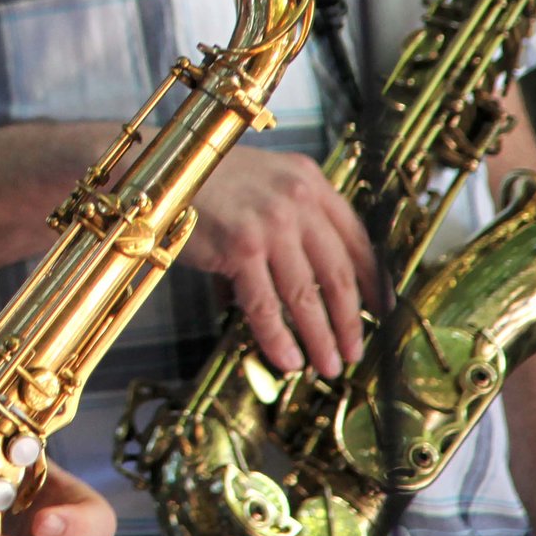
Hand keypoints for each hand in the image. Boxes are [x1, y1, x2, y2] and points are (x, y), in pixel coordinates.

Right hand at [182, 147, 379, 377]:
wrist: (153, 171)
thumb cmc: (199, 178)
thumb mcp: (259, 182)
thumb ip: (287, 220)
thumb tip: (301, 281)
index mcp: (308, 180)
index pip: (358, 238)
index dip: (374, 280)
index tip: (382, 309)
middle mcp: (297, 199)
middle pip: (338, 273)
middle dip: (350, 321)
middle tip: (354, 350)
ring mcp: (270, 223)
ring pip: (306, 296)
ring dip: (320, 338)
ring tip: (327, 364)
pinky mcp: (242, 247)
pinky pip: (266, 306)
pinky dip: (278, 339)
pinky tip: (287, 358)